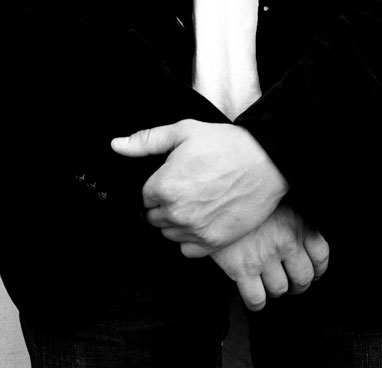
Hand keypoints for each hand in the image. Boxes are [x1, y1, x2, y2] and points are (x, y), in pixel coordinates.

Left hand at [111, 120, 287, 251]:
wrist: (265, 162)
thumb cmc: (225, 144)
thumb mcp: (183, 131)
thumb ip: (146, 140)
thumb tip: (116, 145)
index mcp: (164, 186)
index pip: (145, 196)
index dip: (159, 185)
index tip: (176, 176)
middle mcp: (176, 212)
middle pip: (155, 217)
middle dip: (166, 203)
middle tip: (189, 186)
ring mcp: (195, 230)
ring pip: (169, 233)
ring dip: (178, 221)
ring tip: (199, 200)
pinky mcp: (213, 243)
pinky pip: (187, 249)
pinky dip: (192, 237)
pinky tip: (204, 218)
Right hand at [199, 205, 329, 311]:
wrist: (213, 193)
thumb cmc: (244, 193)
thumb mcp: (276, 197)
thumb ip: (293, 216)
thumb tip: (303, 233)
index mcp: (298, 222)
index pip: (321, 256)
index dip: (318, 269)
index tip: (312, 272)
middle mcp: (286, 241)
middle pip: (303, 278)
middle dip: (297, 284)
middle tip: (290, 282)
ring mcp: (265, 256)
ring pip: (280, 289)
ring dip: (275, 289)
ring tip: (267, 281)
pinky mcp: (242, 268)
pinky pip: (257, 299)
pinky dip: (256, 302)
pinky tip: (253, 294)